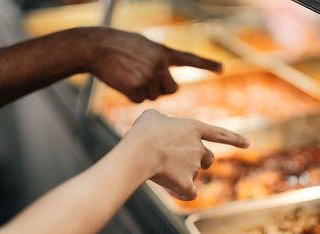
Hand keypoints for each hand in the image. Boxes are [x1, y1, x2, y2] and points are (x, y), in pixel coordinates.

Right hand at [83, 27, 221, 102]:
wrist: (98, 47)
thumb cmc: (119, 45)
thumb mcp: (144, 46)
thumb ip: (158, 59)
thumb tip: (164, 81)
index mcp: (163, 53)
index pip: (189, 59)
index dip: (206, 64)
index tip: (221, 69)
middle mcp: (160, 65)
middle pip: (171, 90)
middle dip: (161, 89)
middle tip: (145, 79)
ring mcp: (149, 77)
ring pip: (154, 97)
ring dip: (143, 91)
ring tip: (129, 76)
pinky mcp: (136, 88)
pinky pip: (139, 100)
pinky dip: (131, 95)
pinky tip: (122, 82)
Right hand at [125, 110, 248, 200]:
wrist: (140, 151)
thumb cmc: (144, 132)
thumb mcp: (152, 117)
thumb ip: (160, 119)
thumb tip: (158, 123)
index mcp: (194, 128)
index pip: (220, 133)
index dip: (234, 138)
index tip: (248, 144)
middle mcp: (199, 147)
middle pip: (208, 159)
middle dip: (199, 161)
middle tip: (180, 162)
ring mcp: (194, 166)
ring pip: (194, 174)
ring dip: (183, 175)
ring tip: (162, 172)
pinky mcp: (186, 183)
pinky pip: (190, 193)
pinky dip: (181, 193)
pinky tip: (170, 190)